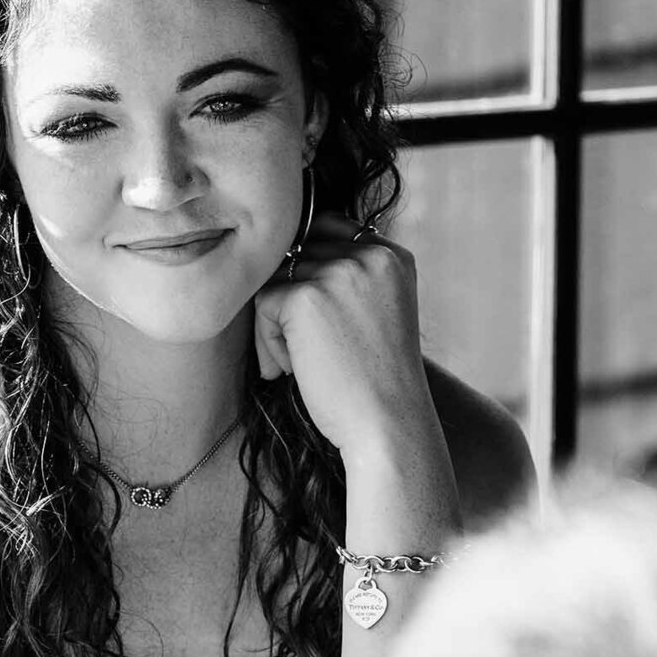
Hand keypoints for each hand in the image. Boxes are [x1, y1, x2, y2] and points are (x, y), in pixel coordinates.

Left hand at [254, 212, 439, 465]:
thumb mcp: (378, 315)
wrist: (388, 425)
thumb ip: (349, 281)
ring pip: (276, 280)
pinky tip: (289, 371)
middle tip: (302, 354)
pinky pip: (263, 304)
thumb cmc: (376, 385)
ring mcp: (339, 272)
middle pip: (297, 255)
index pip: (328, 231)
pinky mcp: (306, 297)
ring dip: (276, 325)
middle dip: (290, 303)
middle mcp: (369, 255)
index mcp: (392, 257)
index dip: (307, 271)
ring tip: (296, 365)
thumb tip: (284, 263)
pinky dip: (267, 341)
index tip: (313, 319)